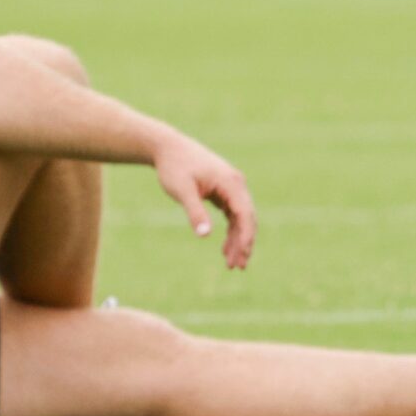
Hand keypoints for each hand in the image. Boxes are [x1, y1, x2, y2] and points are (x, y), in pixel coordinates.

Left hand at [150, 130, 254, 268]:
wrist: (168, 147)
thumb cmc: (174, 168)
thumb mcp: (182, 191)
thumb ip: (195, 212)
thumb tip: (205, 235)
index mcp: (231, 183)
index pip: (245, 214)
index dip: (245, 236)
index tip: (240, 256)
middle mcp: (237, 185)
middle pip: (247, 218)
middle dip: (244, 243)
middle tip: (237, 267)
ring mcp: (232, 188)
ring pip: (241, 219)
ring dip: (238, 240)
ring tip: (231, 264)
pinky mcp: (224, 191)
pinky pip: (233, 215)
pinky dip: (231, 231)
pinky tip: (224, 247)